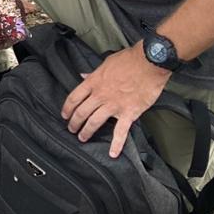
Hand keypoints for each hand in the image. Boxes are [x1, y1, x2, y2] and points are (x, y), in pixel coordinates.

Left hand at [61, 44, 171, 158]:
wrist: (149, 63)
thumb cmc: (129, 60)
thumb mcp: (106, 63)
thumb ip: (94, 73)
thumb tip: (83, 76)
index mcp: (94, 82)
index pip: (74, 97)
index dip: (67, 107)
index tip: (64, 114)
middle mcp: (101, 95)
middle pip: (81, 111)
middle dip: (74, 122)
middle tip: (71, 129)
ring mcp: (114, 105)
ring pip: (94, 122)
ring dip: (86, 131)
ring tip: (82, 138)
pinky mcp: (129, 113)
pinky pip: (121, 131)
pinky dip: (117, 144)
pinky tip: (112, 153)